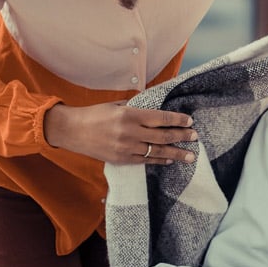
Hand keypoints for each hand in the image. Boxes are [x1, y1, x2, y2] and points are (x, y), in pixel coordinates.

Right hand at [43, 101, 197, 164]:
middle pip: (163, 136)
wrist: (71, 131)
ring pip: (156, 152)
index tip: (190, 121)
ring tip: (190, 156)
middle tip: (195, 137)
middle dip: (182, 137)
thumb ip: (136, 108)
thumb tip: (156, 108)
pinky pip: (145, 161)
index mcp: (129, 115)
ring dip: (175, 154)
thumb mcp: (116, 105)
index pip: (160, 118)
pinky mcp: (121, 160)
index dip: (177, 120)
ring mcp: (125, 148)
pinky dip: (158, 160)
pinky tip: (168, 160)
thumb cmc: (94, 114)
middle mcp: (129, 132)